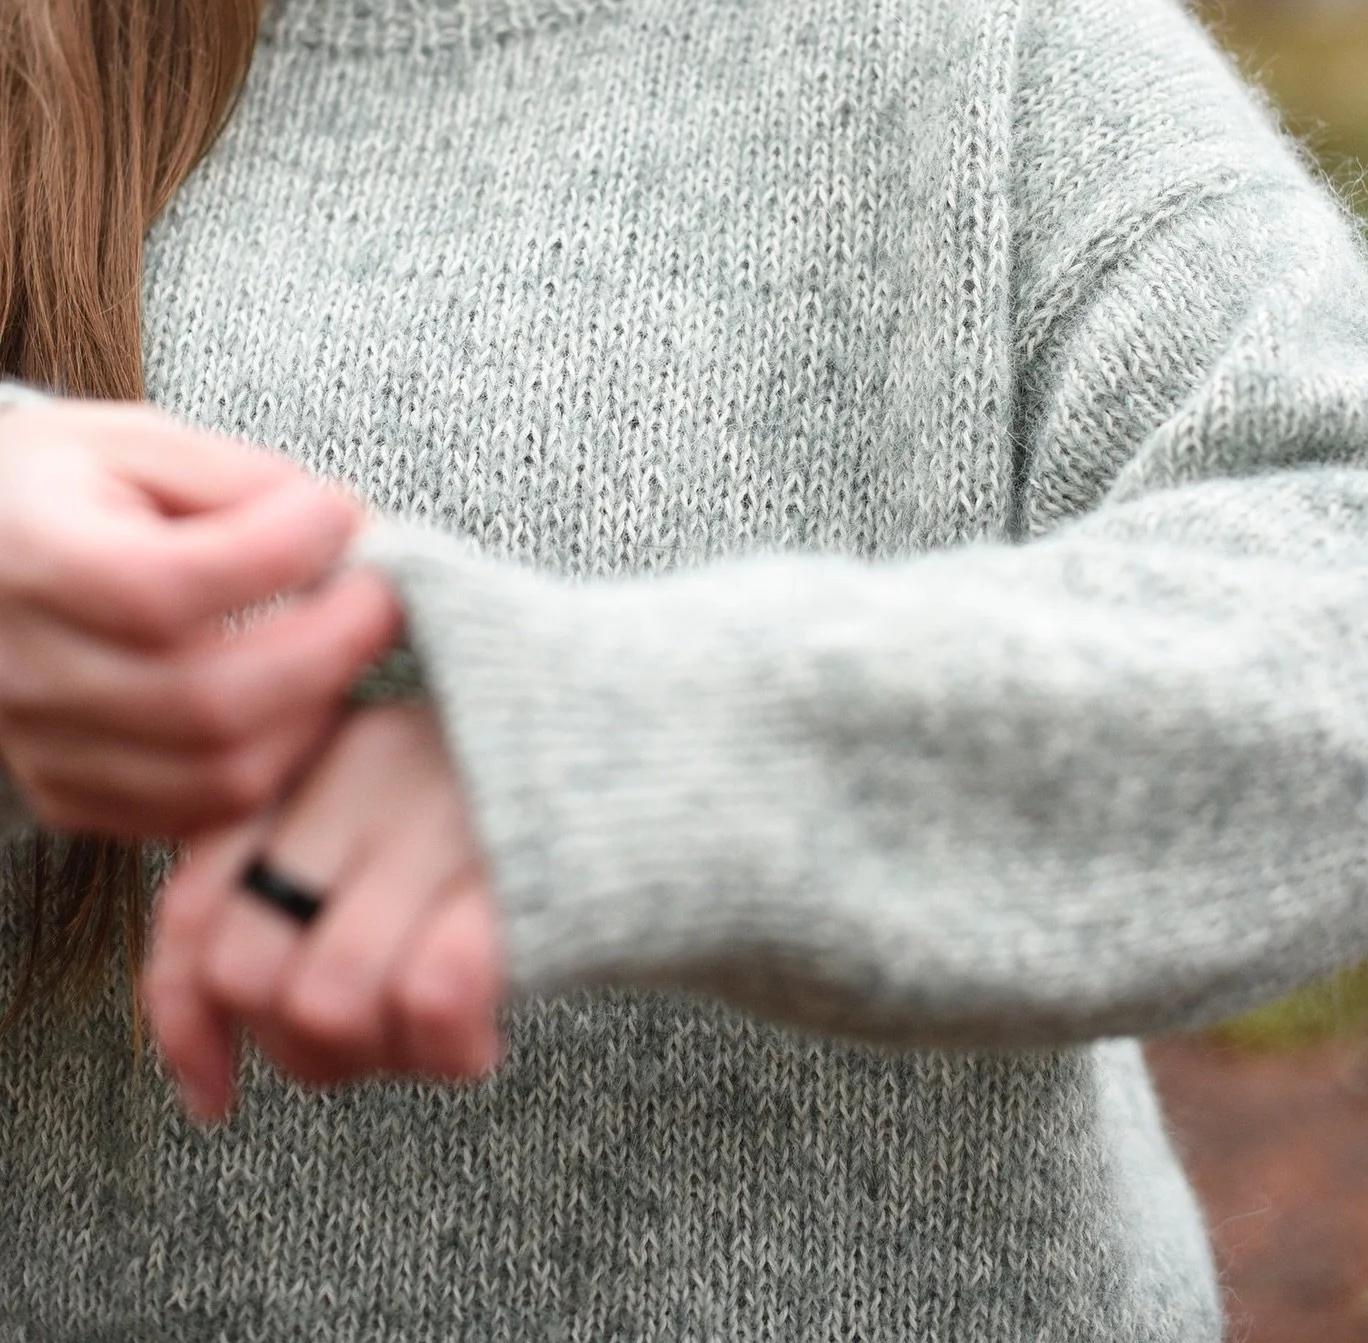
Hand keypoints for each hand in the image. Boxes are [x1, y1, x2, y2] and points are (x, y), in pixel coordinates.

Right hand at [0, 399, 398, 837]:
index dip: (276, 555)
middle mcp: (25, 668)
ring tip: (343, 644)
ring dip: (313, 712)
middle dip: (330, 647)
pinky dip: (269, 764)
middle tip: (385, 594)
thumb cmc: (57, 488)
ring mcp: (43, 746)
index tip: (337, 514)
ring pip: (215, 776)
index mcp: (33, 557)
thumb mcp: (136, 443)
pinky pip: (194, 813)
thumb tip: (350, 529)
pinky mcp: (69, 793)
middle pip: (206, 701)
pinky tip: (294, 699)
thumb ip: (241, 481)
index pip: (163, 588)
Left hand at [144, 704, 505, 1120]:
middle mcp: (371, 767)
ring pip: (327, 999)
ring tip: (447, 1032)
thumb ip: (311, 884)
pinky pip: (430, 998)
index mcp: (329, 749)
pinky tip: (489, 1033)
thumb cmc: (539, 808)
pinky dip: (449, 1047)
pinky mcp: (523, 862)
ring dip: (382, 1056)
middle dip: (302, 1049)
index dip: (186, 1021)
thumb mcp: (409, 819)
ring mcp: (448, 809)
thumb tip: (212, 1045)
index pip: (196, 900)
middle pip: (248, 967)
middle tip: (382, 1046)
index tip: (218, 1097)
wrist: (701, 753)